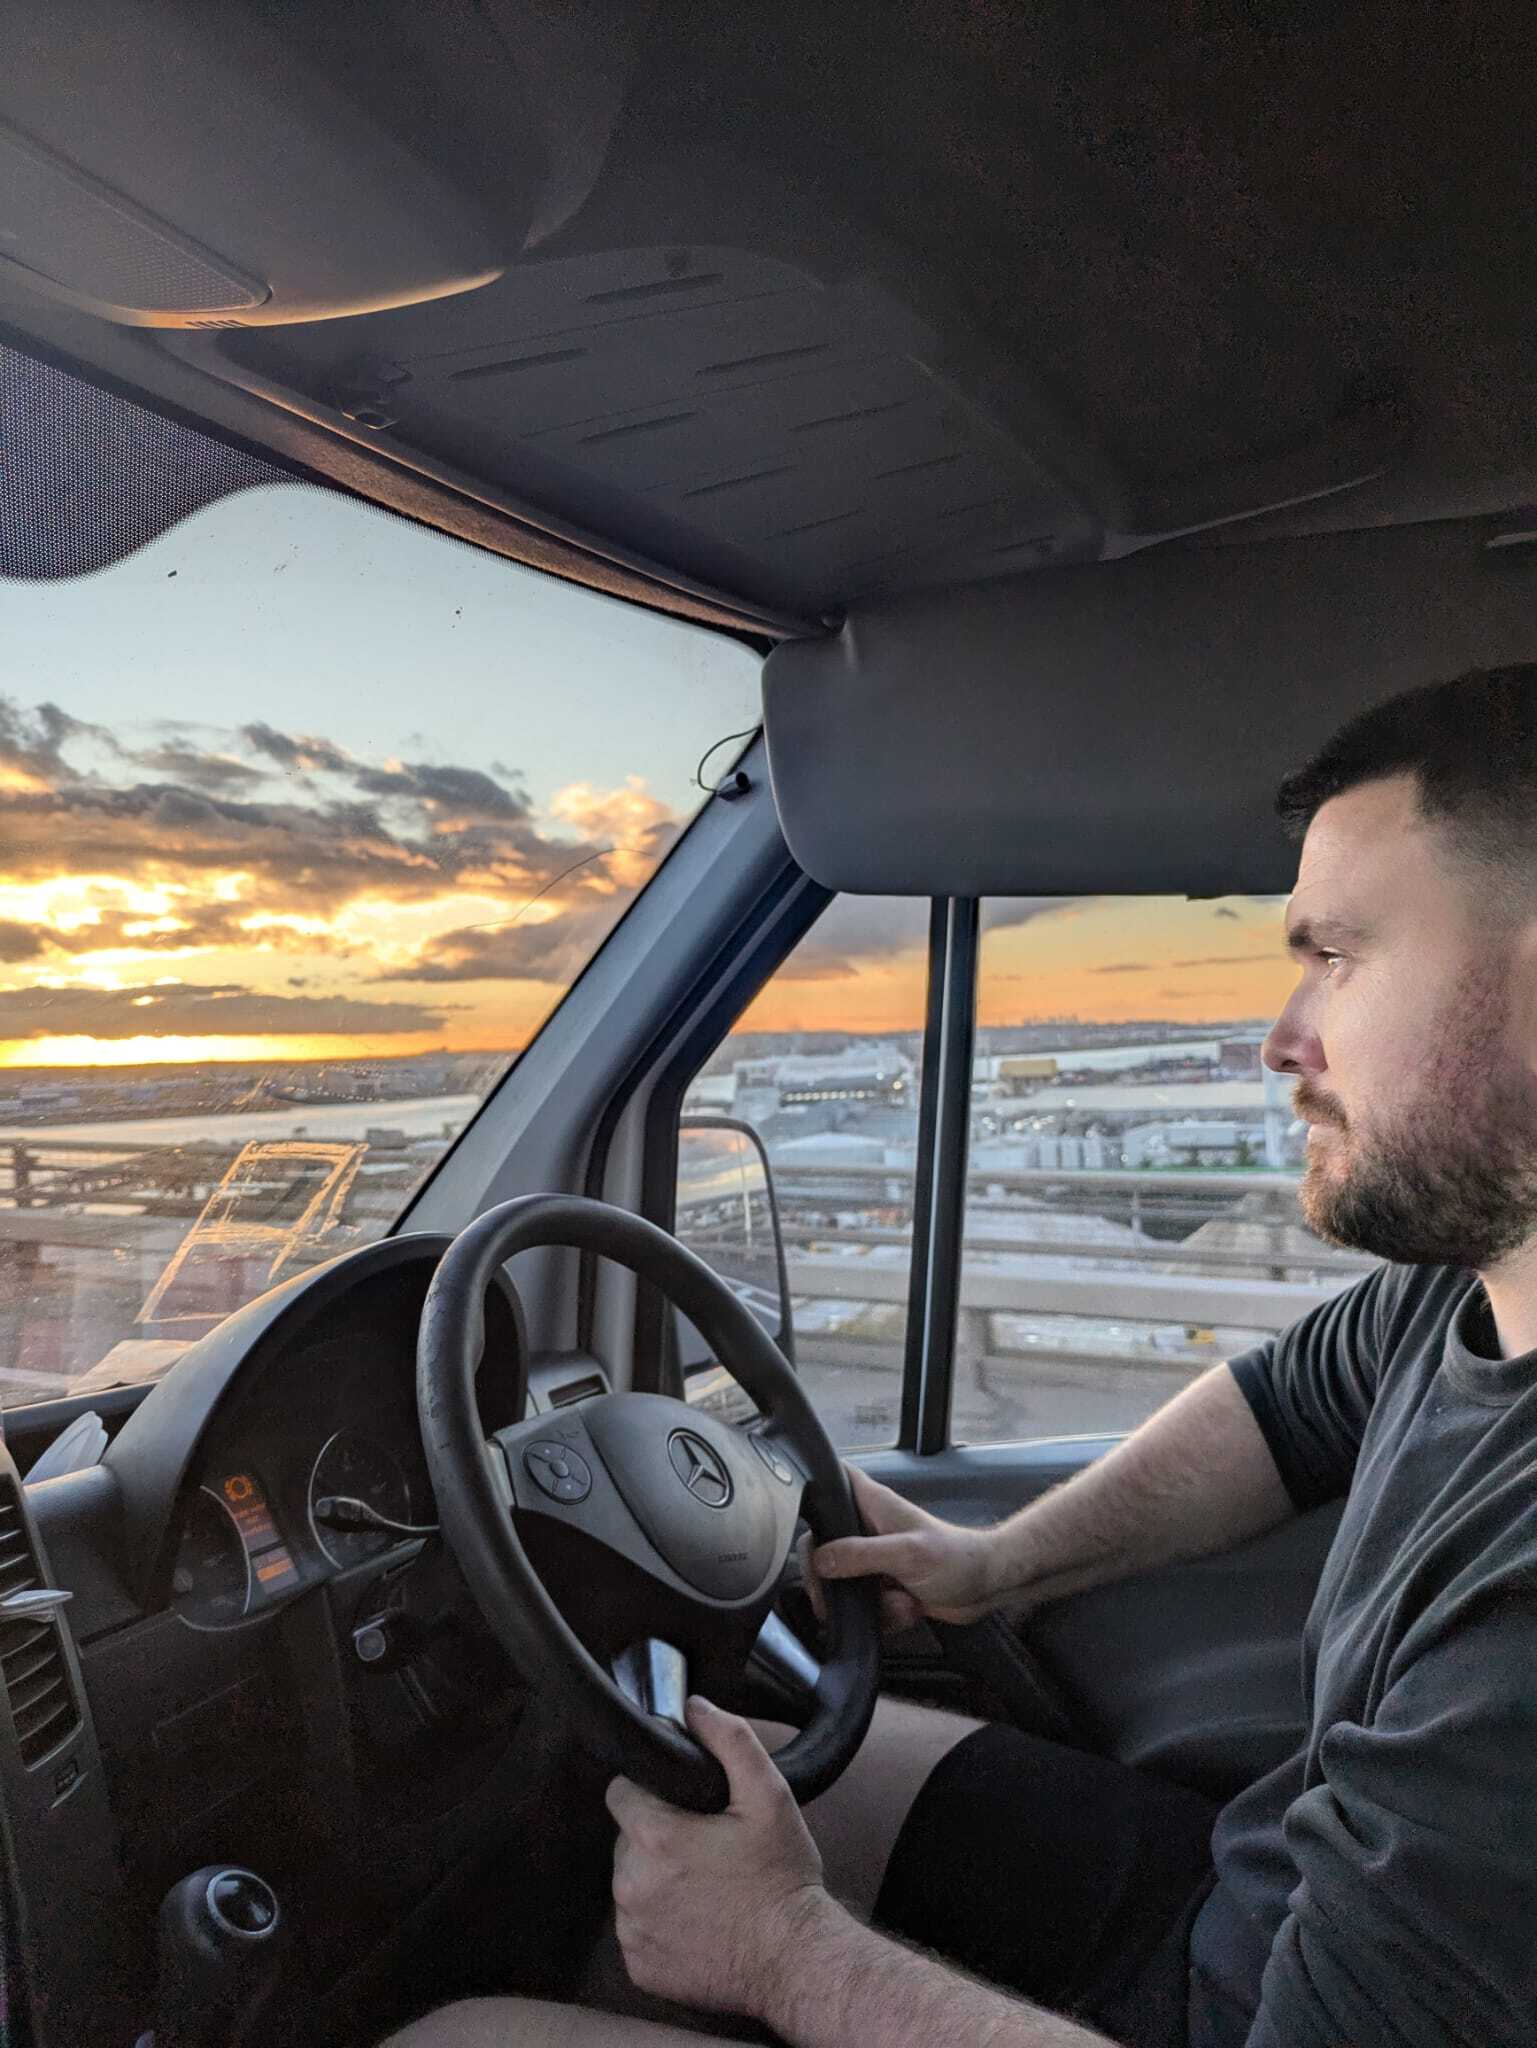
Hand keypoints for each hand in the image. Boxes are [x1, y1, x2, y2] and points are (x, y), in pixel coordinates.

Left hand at [606, 1696, 835, 2017]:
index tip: (679, 1803)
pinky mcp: (640, 1967)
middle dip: (656, 1836)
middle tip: (703, 1845)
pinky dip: (659, 1923)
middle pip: (626, 1840)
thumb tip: (693, 1707)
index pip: (620, 1793)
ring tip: (703, 1884)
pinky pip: (637, 1929)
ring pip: (630, 1885)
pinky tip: (697, 1920)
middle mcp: (632, 1885)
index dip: (648, 1791)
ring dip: (656, 1879)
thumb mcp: (769, 1794)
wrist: (795, 1958)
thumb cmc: (782, 1876)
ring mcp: (633, 1931)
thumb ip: (729, 1739)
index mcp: (656, 1838)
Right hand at [805, 1465, 999, 1631]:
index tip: (799, 1516)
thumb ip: (861, 1555)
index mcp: (873, 1505)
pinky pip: (865, 1605)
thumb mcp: (907, 1553)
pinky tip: (906, 1611)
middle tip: (835, 1599)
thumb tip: (820, 1561)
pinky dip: (883, 1616)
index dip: (812, 1489)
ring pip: (842, 1582)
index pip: (833, 1478)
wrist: (988, 1588)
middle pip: (823, 1544)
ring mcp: (876, 1560)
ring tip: (897, 1603)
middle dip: (829, 1579)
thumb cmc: (957, 1558)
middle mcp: (869, 1529)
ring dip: (864, 1604)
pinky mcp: (885, 1587)